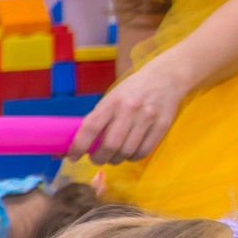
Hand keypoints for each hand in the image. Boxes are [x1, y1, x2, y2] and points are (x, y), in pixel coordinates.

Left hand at [67, 59, 186, 162]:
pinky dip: (132, 157)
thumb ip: (98, 118)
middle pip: (110, 145)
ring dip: (115, 159)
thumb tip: (77, 141)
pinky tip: (128, 153)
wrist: (165, 78)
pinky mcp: (162, 127)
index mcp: (112, 102)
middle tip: (96, 158)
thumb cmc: (132, 90)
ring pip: (126, 152)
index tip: (73, 156)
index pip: (91, 127)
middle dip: (98, 158)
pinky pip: (143, 152)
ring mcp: (147, 119)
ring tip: (112, 156)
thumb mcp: (111, 98)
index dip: (79, 146)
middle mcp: (129, 110)